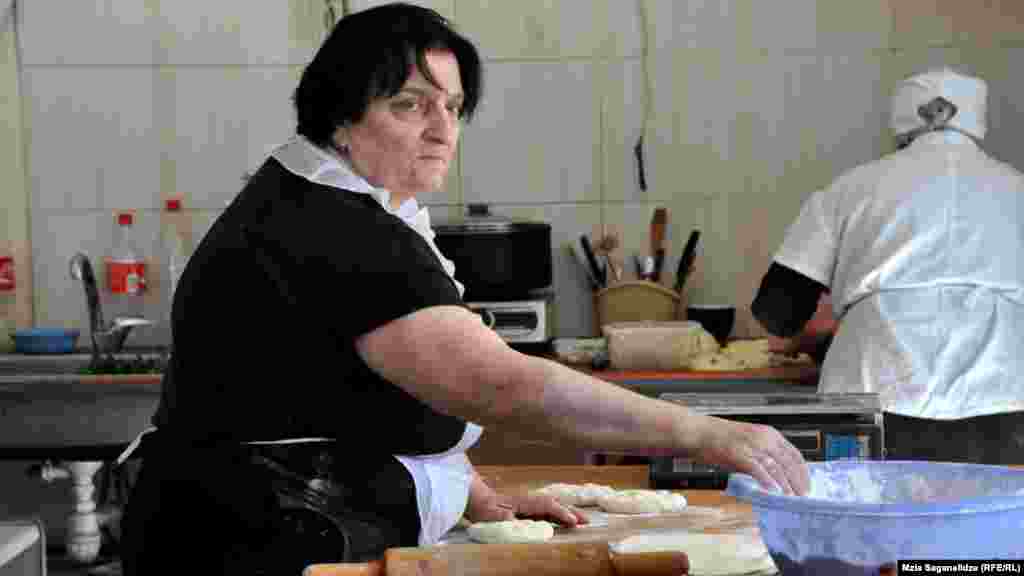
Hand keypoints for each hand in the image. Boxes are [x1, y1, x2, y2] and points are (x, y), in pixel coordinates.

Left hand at [464, 485, 585, 526]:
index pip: (547, 506)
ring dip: (566, 514)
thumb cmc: (483, 508)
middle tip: (587, 521)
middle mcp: (528, 501)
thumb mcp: (492, 516)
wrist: (474, 498)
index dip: (561, 513)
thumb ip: (507, 520)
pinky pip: (545, 513)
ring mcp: (527, 505)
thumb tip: (520, 523)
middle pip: (554, 505)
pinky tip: (563, 522)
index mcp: (523, 502)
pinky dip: (557, 517)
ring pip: (551, 509)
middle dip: (570, 512)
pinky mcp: (525, 510)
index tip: (573, 522)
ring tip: (580, 521)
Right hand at [696, 415, 809, 495]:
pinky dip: (767, 480)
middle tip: (802, 495)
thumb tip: (778, 476)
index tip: (806, 484)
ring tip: (791, 496)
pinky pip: (757, 469)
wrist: (699, 431)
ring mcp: (751, 445)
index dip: (803, 471)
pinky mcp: (738, 453)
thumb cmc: (721, 438)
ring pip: (775, 466)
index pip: (794, 454)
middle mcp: (763, 438)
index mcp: (769, 434)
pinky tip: (772, 490)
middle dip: (797, 481)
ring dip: (785, 484)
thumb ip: (764, 456)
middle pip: (788, 462)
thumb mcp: (750, 442)